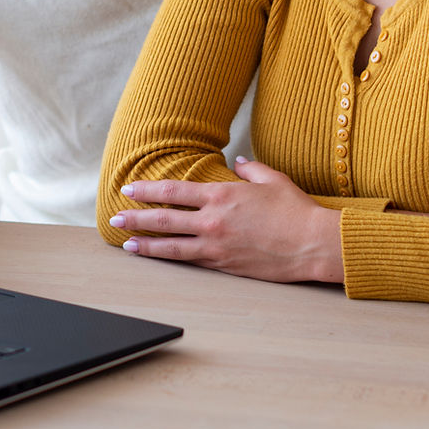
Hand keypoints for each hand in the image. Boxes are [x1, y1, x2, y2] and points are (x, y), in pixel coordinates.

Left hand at [107, 159, 342, 283]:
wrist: (313, 244)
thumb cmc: (296, 210)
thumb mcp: (273, 180)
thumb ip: (251, 170)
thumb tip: (239, 163)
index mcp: (221, 195)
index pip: (174, 191)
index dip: (148, 190)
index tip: (130, 189)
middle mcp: (213, 220)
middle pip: (164, 219)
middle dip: (136, 218)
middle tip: (115, 217)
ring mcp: (217, 246)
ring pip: (172, 246)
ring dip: (146, 244)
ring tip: (126, 243)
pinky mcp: (225, 265)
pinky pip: (192, 261)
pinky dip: (172, 259)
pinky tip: (159, 258)